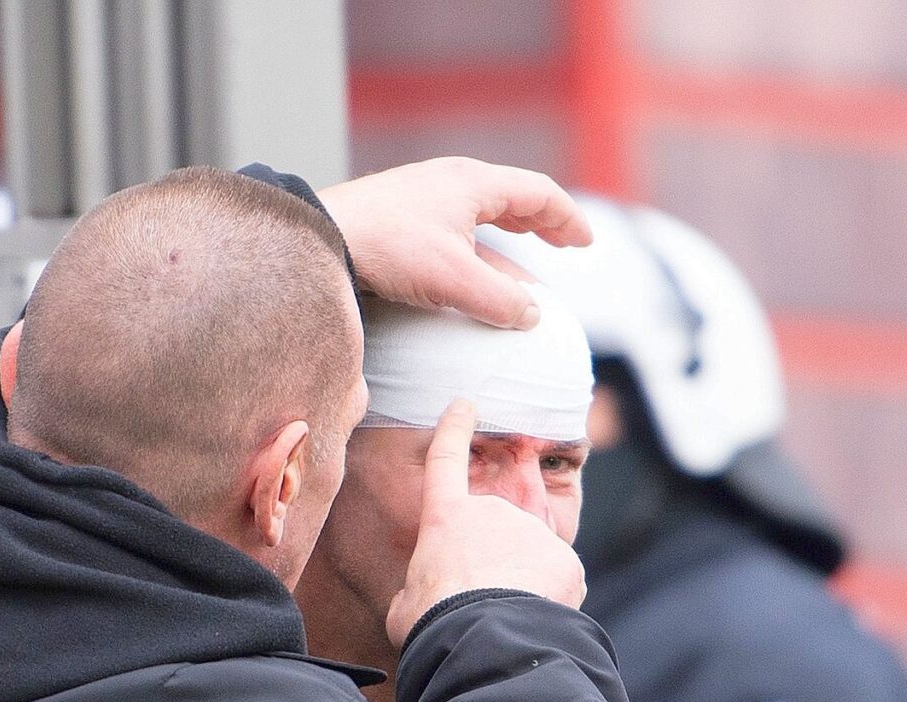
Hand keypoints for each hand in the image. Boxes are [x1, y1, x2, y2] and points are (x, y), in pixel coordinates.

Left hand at [319, 157, 590, 327]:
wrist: (321, 238)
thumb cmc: (388, 248)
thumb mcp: (454, 280)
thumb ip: (501, 300)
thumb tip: (531, 315)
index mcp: (472, 183)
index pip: (538, 193)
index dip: (567, 219)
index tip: (585, 243)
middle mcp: (451, 182)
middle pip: (512, 197)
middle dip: (542, 223)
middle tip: (564, 243)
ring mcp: (425, 198)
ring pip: (482, 216)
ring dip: (509, 241)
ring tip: (524, 269)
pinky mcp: (403, 219)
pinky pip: (457, 231)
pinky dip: (479, 252)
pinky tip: (475, 279)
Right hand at [388, 398, 585, 644]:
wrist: (486, 639)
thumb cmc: (434, 624)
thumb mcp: (405, 603)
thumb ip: (418, 583)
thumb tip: (423, 591)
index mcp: (446, 516)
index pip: (446, 459)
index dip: (454, 428)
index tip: (465, 404)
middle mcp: (493, 512)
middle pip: (495, 532)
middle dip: (492, 561)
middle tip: (480, 601)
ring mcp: (532, 532)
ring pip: (528, 556)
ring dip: (520, 582)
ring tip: (504, 617)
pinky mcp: (565, 558)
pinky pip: (557, 579)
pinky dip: (548, 599)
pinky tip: (532, 620)